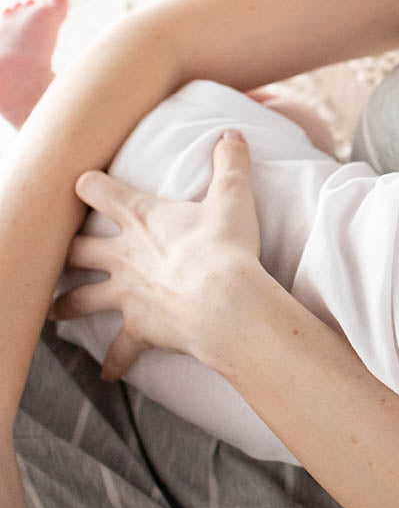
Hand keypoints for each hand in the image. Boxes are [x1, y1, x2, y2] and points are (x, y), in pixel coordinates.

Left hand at [50, 131, 261, 379]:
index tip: (81, 182)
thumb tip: (233, 135)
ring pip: (80, 299)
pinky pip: (121, 351)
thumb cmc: (225, 247)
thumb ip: (231, 165)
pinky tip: (108, 373)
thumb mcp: (233, 198)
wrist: (225, 302)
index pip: (98, 191)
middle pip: (77, 249)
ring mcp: (126, 294)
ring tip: (55, 312)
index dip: (88, 184)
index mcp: (141, 218)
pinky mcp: (139, 328)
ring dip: (66, 305)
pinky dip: (115, 362)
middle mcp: (123, 255)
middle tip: (59, 251)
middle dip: (66, 249)